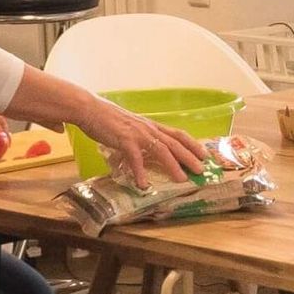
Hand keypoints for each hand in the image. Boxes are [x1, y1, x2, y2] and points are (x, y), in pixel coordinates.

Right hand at [75, 97, 205, 185]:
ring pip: (162, 150)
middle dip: (190, 157)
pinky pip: (135, 158)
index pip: (178, 134)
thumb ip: (140, 138)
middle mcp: (149, 129)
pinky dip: (140, 172)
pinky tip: (143, 184)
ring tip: (181, 180)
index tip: (204, 154)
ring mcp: (138, 134)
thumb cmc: (107, 118)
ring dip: (173, 166)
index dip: (192, 144)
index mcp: (151, 126)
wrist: (89, 108)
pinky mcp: (124, 140)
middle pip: (175, 144)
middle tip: (201, 170)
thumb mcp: (130, 127)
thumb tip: (145, 152)